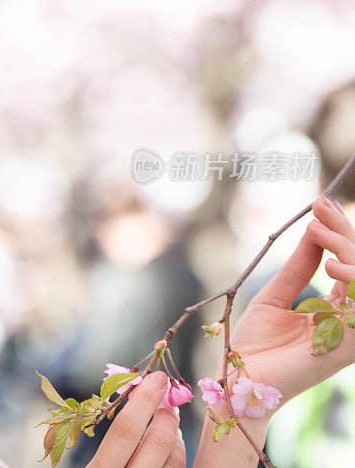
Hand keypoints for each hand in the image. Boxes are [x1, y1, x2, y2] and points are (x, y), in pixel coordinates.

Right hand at [87, 371, 185, 466]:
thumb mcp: (96, 465)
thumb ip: (112, 441)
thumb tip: (137, 395)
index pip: (126, 429)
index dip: (144, 400)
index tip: (156, 377)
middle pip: (157, 441)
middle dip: (167, 413)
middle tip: (169, 397)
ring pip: (175, 457)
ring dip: (175, 433)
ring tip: (167, 421)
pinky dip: (178, 452)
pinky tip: (171, 446)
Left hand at [220, 195, 354, 405]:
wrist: (238, 379)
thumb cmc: (254, 344)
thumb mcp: (274, 296)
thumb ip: (298, 268)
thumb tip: (314, 231)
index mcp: (335, 311)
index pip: (349, 264)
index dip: (339, 232)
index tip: (320, 203)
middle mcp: (348, 321)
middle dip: (345, 233)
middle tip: (323, 206)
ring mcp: (350, 335)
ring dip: (351, 252)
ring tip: (323, 229)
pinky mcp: (346, 349)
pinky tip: (334, 266)